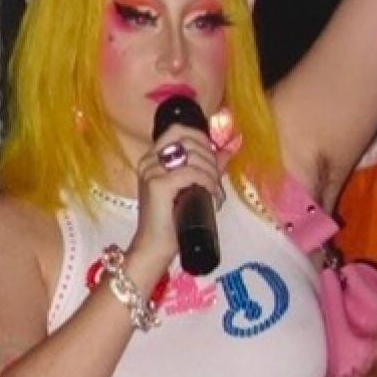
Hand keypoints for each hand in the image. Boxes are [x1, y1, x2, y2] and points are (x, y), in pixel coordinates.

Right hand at [125, 108, 222, 280]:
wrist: (155, 247)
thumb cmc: (171, 220)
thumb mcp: (191, 187)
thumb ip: (206, 167)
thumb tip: (227, 150)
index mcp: (152, 158)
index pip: (179, 130)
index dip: (202, 138)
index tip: (214, 157)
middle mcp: (149, 160)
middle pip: (189, 140)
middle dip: (210, 158)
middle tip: (216, 180)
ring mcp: (151, 171)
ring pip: (193, 156)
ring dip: (211, 172)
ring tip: (215, 191)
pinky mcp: (158, 184)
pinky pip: (192, 173)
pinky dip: (207, 182)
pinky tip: (212, 195)